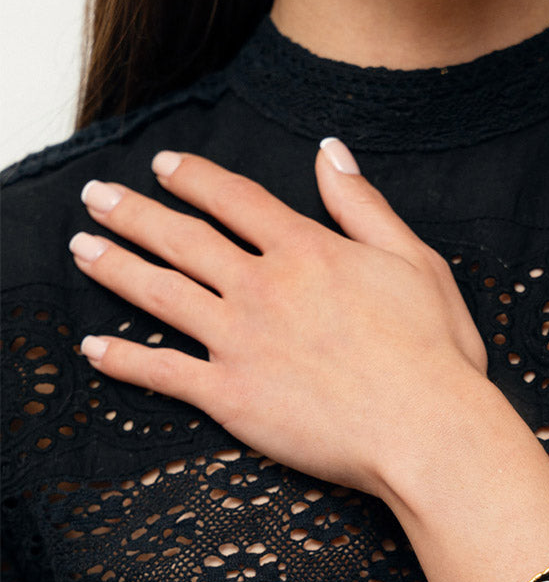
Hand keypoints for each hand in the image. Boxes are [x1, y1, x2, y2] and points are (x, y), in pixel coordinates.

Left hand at [69, 139, 488, 496]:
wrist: (426, 428)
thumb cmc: (433, 351)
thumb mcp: (413, 260)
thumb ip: (363, 205)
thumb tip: (331, 153)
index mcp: (306, 251)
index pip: (235, 200)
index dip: (195, 178)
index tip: (165, 165)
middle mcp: (262, 288)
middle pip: (182, 239)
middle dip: (134, 213)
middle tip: (97, 197)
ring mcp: (240, 342)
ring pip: (160, 294)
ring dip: (115, 268)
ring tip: (82, 249)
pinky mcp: (230, 397)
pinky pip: (163, 374)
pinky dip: (123, 361)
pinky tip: (93, 350)